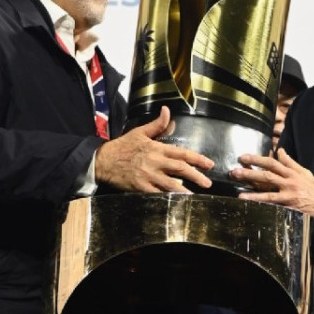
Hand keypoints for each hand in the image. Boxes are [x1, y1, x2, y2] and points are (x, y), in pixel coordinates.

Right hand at [95, 107, 212, 192]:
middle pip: (180, 169)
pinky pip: (157, 195)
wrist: (103, 160)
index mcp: (157, 148)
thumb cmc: (123, 146)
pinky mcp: (141, 187)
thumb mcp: (140, 132)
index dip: (197, 158)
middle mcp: (155, 162)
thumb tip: (167, 111)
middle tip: (208, 183)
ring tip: (196, 196)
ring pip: (171, 184)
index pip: (181, 152)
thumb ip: (157, 125)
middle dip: (196, 176)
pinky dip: (167, 199)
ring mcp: (148, 176)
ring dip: (184, 190)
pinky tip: (176, 203)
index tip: (209, 164)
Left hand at [230, 148, 313, 222]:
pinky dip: (261, 204)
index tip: (243, 157)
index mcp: (292, 172)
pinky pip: (272, 204)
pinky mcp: (288, 205)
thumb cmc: (313, 188)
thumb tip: (279, 150)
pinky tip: (250, 205)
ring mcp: (288, 194)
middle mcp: (289, 181)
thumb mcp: (304, 172)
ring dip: (252, 191)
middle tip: (235, 171)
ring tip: (238, 192)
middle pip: (267, 175)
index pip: (272, 163)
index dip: (257, 159)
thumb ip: (290, 162)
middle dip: (250, 172)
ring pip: (267, 190)